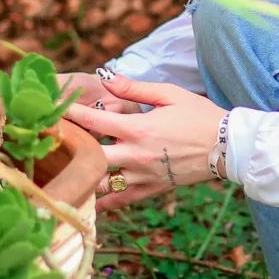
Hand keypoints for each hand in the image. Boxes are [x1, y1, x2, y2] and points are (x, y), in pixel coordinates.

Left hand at [62, 73, 226, 210]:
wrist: (227, 147)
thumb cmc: (199, 115)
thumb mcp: (169, 94)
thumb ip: (134, 87)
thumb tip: (105, 76)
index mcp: (138, 128)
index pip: (92, 121)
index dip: (68, 114)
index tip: (50, 109)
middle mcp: (135, 155)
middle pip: (89, 156)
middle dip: (68, 148)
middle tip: (50, 143)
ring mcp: (142, 176)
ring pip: (101, 183)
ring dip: (82, 176)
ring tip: (65, 170)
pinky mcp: (151, 190)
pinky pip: (120, 201)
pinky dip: (102, 202)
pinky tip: (87, 200)